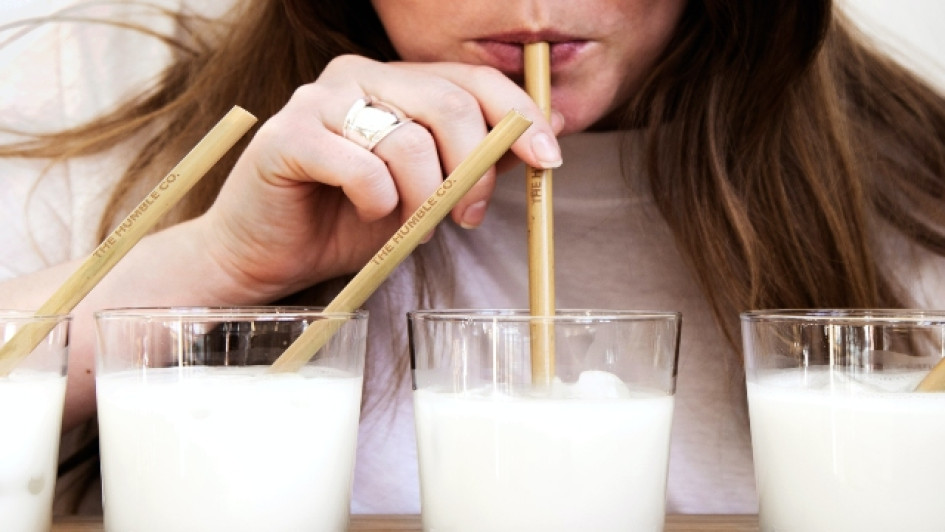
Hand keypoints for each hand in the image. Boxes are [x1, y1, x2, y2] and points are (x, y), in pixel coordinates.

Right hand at [197, 54, 563, 301]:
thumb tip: (536, 144)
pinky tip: (365, 214)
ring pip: (408, 140)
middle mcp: (358, 78)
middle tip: (468, 215)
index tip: (548, 159)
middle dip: (474, 168)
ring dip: (422, 197)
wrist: (267, 254)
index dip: (519, 116)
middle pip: (448, 104)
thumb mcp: (424, 193)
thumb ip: (468, 163)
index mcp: (396, 83)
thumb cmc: (345, 222)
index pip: (472, 80)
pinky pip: (362, 167)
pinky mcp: (287, 136)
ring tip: (406, 222)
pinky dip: (376, 202)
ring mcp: (318, 100)